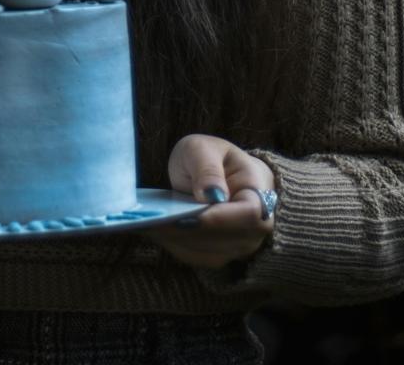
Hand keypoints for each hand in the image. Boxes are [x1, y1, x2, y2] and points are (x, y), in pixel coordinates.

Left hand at [143, 134, 276, 268]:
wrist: (226, 176)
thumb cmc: (218, 159)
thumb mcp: (206, 148)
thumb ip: (207, 167)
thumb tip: (210, 194)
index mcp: (260, 196)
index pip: (247, 215)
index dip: (217, 219)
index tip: (183, 216)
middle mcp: (256, 229)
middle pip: (223, 239)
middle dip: (185, 231)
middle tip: (150, 221)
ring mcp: (238, 247)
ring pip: (206, 252)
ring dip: (174, 240)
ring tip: (143, 224)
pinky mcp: (218, 255)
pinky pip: (194, 256)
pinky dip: (172, 244)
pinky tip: (151, 230)